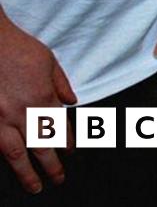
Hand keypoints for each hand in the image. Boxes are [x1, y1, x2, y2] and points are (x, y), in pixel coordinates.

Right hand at [0, 15, 75, 193]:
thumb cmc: (17, 48)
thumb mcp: (48, 60)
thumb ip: (61, 83)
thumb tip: (72, 102)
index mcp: (43, 97)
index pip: (60, 128)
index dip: (67, 143)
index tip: (71, 152)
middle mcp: (22, 112)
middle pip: (41, 146)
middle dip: (52, 166)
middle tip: (59, 179)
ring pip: (15, 153)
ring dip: (26, 172)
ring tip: (34, 186)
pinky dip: (3, 156)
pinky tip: (9, 164)